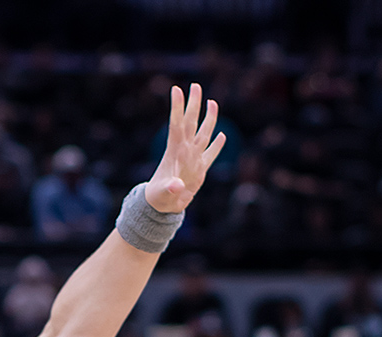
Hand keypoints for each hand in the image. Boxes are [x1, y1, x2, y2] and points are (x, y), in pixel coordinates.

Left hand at [146, 82, 227, 213]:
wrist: (162, 206)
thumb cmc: (159, 198)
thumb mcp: (163, 194)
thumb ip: (170, 189)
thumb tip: (177, 187)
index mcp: (175, 151)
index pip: (177, 124)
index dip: (177, 107)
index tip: (176, 89)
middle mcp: (185, 151)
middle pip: (191, 123)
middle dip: (194, 104)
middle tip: (196, 85)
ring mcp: (193, 158)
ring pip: (203, 133)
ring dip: (209, 118)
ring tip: (212, 102)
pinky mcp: (200, 169)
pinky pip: (210, 154)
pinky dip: (216, 145)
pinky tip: (222, 136)